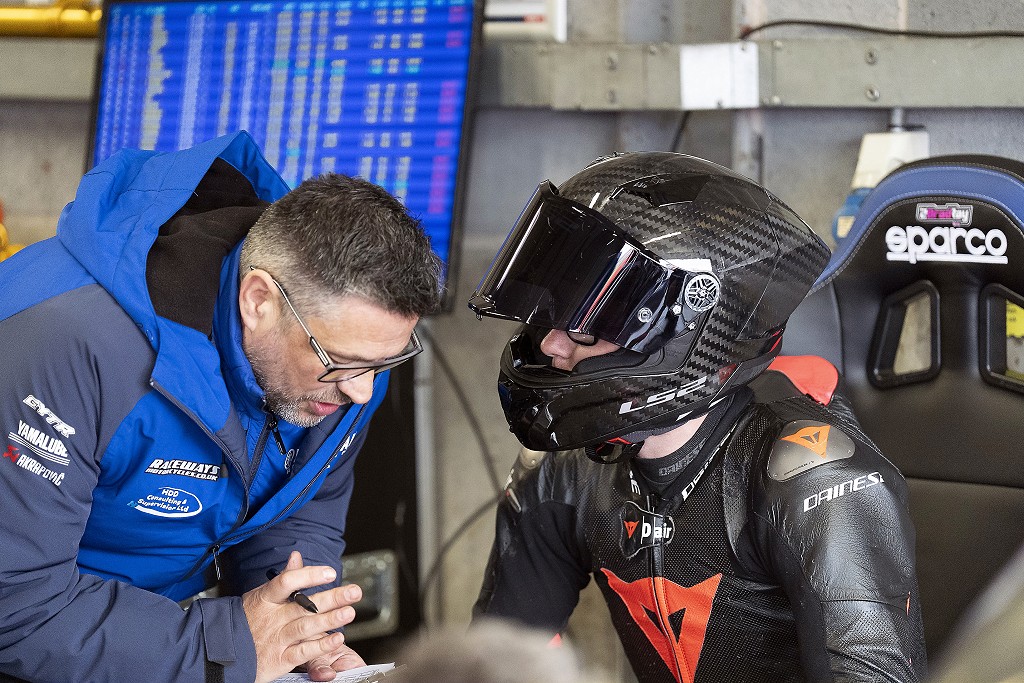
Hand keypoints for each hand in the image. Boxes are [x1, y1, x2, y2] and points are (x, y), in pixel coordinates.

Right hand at [242, 551, 362, 682]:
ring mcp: (276, 638)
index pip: (287, 582)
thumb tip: (296, 556)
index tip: (330, 572)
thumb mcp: (259, 596)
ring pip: (306, 626)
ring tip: (349, 612)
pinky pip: (303, 651)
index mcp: (265, 599)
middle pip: (304, 605)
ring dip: (330, 620)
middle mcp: (272, 617)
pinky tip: (336, 639)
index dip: (309, 576)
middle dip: (332, 598)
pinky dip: (320, 645)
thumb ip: (283, 579)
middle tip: (354, 591)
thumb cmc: (244, 621)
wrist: (218, 652)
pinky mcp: (279, 658)